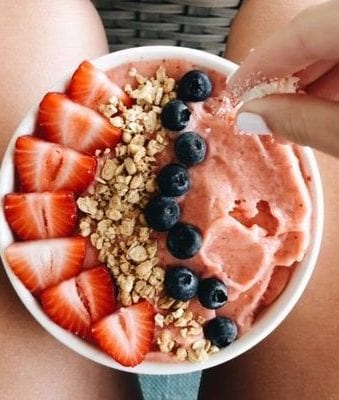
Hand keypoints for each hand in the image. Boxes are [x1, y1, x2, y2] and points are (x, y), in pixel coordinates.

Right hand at [229, 0, 338, 157]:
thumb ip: (304, 121)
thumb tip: (253, 114)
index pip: (303, 32)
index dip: (262, 63)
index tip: (235, 91)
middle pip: (318, 31)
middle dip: (284, 75)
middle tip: (261, 110)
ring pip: (335, 39)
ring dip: (310, 78)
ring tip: (293, 114)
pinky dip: (334, 76)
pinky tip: (325, 105)